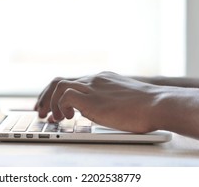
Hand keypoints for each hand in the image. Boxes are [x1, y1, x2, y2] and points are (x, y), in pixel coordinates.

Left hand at [34, 71, 162, 132]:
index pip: (72, 81)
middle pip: (59, 81)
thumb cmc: (147, 107)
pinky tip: (69, 119)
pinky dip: (61, 107)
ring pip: (58, 85)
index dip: (56, 94)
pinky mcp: (92, 99)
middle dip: (45, 97)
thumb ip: (106, 101)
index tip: (50, 107)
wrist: (158, 103)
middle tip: (40, 112)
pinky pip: (65, 96)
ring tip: (53, 119)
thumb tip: (93, 111)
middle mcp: (94, 79)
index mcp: (101, 79)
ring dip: (50, 103)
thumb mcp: (123, 100)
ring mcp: (92, 87)